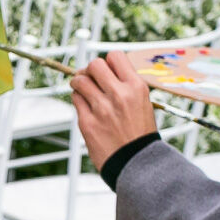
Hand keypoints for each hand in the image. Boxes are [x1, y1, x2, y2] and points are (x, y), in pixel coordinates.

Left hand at [70, 50, 157, 169]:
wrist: (136, 163)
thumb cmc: (139, 133)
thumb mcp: (143, 103)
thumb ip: (125, 85)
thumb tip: (104, 70)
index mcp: (136, 87)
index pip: (115, 56)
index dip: (108, 62)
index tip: (107, 71)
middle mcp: (119, 94)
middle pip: (94, 64)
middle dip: (91, 70)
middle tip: (91, 79)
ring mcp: (102, 108)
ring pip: (80, 80)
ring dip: (80, 82)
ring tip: (84, 90)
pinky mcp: (88, 122)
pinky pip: (75, 99)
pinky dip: (78, 99)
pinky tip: (85, 106)